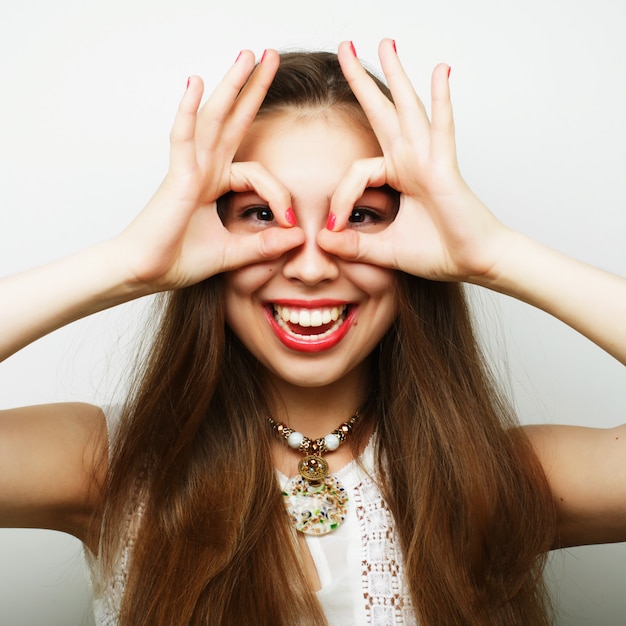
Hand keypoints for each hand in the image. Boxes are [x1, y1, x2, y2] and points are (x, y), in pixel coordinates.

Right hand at [111, 49, 303, 292]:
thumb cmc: (177, 260)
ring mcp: (189, 169)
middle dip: (253, 89)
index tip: (292, 224)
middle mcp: (203, 170)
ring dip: (230, 86)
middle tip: (270, 56)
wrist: (144, 273)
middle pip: (233, 121)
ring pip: (213, 119)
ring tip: (247, 55)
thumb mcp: (232, 254)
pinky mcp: (176, 177)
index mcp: (215, 184)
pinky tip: (196, 82)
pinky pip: (182, 137)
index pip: (258, 172)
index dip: (280, 195)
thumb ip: (264, 247)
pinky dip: (188, 110)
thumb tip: (300, 237)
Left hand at [318, 39, 509, 282]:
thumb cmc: (439, 252)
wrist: (473, 262)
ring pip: (409, 110)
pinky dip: (441, 101)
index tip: (333, 228)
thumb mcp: (384, 250)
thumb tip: (320, 240)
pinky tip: (440, 71)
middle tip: (345, 49)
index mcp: (397, 176)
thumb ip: (353, 245)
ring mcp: (429, 160)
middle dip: (361, 81)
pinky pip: (443, 129)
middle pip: (382, 113)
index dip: (339, 197)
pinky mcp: (445, 168)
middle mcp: (411, 161)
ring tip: (385, 43)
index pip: (356, 170)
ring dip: (396, 76)